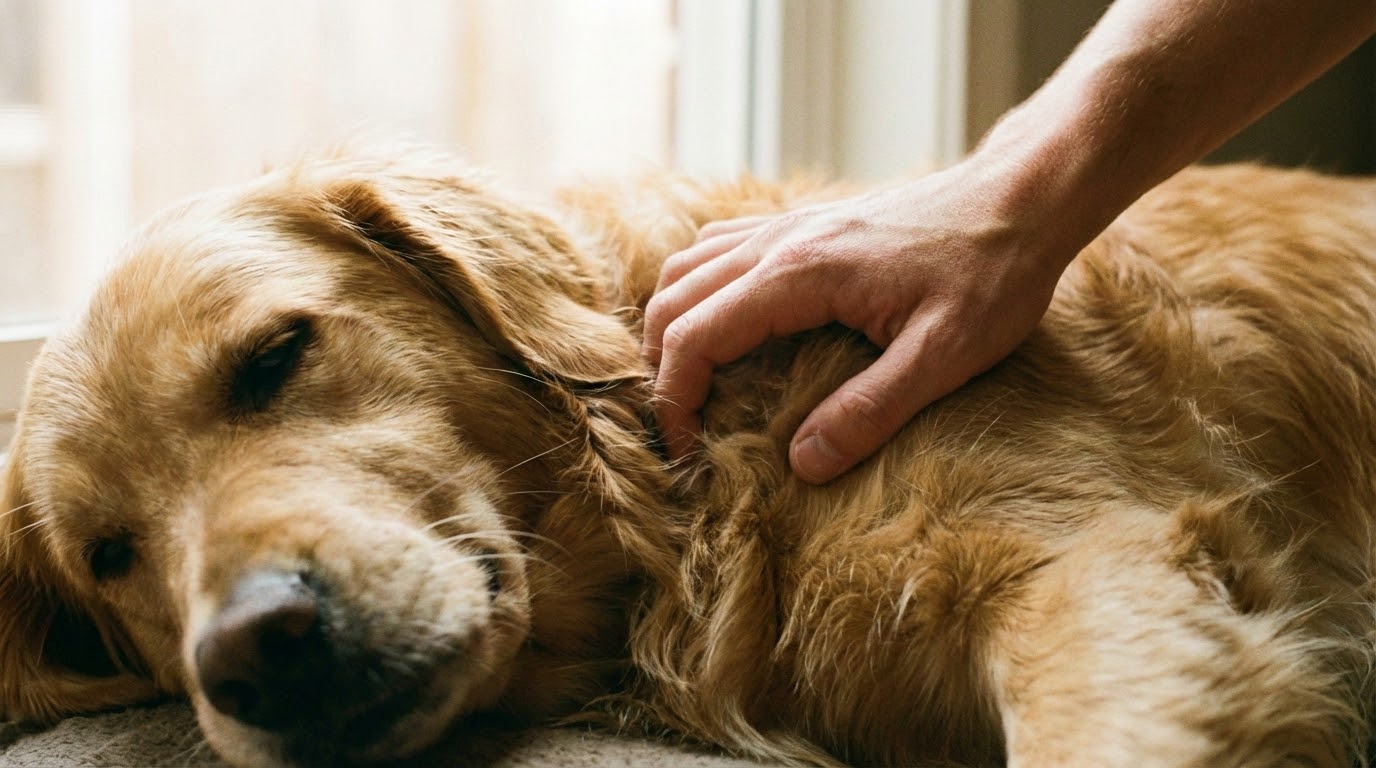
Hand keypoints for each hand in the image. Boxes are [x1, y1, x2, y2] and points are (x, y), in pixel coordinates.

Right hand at [643, 161, 1070, 483]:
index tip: (688, 450)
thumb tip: (801, 465)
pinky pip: (721, 246)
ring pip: (688, 266)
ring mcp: (789, 222)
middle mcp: (779, 240)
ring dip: (674, 324)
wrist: (1022, 198)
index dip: (675, 399)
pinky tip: (724, 322)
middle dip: (662, 367)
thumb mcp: (945, 356)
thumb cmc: (993, 274)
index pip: (695, 335)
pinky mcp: (806, 219)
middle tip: (683, 427)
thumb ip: (869, 411)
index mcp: (800, 273)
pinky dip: (699, 288)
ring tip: (690, 382)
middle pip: (674, 299)